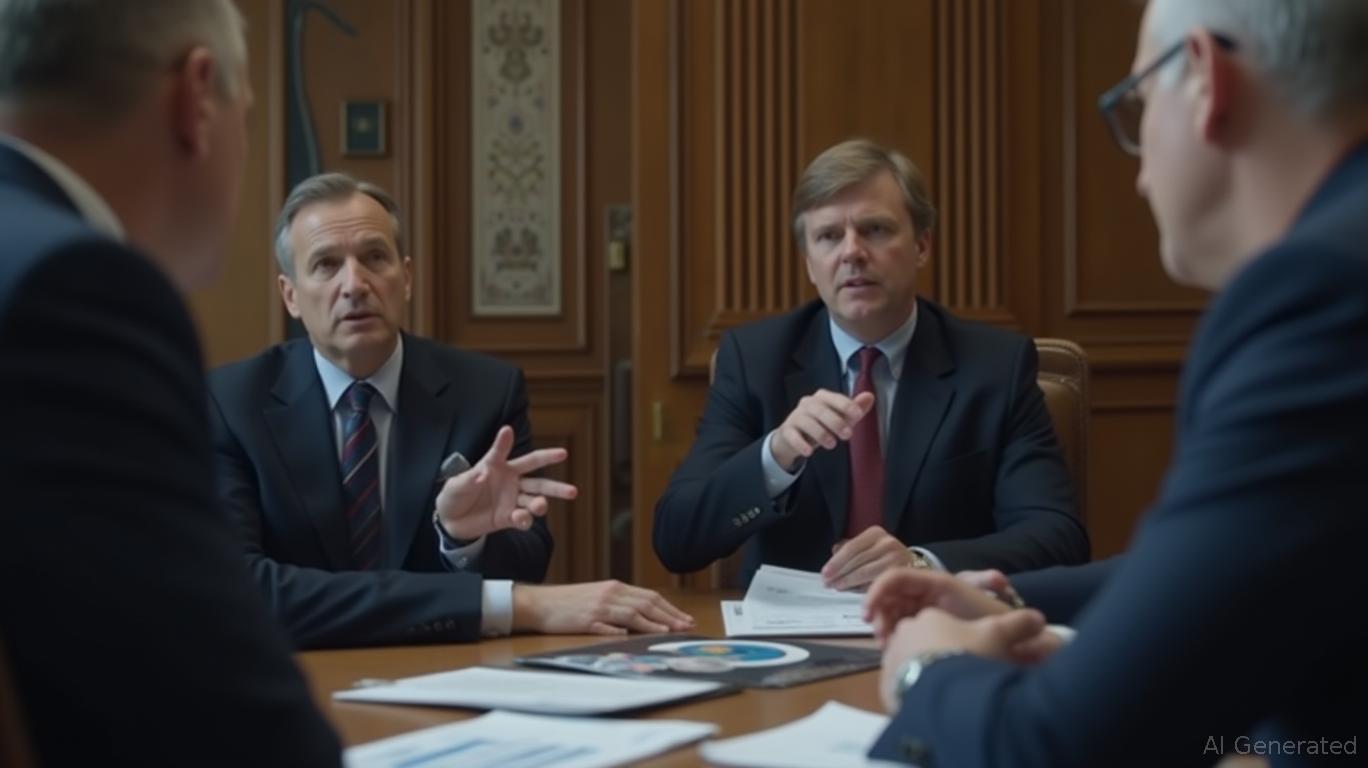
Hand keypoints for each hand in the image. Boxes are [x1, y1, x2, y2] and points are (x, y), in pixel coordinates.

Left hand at [434, 425, 577, 540]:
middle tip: (572, 487)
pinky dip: (524, 519)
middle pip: (538, 480)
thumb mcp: (457, 484)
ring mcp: (511, 501)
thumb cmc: (455, 495)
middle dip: (555, 482)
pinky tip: (521, 518)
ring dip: (541, 503)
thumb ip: (470, 478)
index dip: (521, 446)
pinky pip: (522, 518)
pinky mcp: (508, 518)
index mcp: (498, 467)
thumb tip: (483, 474)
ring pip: (535, 500)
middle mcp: (511, 482)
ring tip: (541, 505)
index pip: (512, 454)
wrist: (451, 520)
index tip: (529, 439)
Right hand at [511, 581, 695, 634]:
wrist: (539, 603)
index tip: (685, 618)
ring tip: (670, 631)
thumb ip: (619, 606)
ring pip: (632, 613)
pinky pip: (607, 625)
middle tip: (687, 626)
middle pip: (646, 603)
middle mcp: (610, 594)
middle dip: (670, 616)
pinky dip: (621, 630)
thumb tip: (643, 619)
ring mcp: (599, 607)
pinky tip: (633, 636)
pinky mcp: (586, 620)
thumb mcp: (598, 598)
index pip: (649, 597)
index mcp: (615, 588)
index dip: (670, 608)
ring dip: (653, 623)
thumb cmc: (568, 603)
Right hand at [769, 389, 875, 469]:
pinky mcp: (786, 431)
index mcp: (822, 398)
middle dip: (835, 421)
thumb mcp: (838, 418)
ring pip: (807, 422)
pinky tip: (809, 452)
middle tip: (848, 435)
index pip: (834, 398)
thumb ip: (854, 409)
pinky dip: (801, 443)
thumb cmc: (818, 425)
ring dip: (820, 433)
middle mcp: (807, 404)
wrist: (791, 438)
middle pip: (820, 409)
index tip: (858, 415)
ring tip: (831, 444)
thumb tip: (870, 396)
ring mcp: (795, 417)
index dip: (846, 405)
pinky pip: (793, 435)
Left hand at [821, 525, 914, 589]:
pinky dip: (860, 588)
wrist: (912, 565)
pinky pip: (875, 583)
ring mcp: (896, 559)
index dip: (836, 562)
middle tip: (827, 583)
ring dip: (847, 582)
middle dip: (839, 574)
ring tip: (837, 587)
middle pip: (857, 561)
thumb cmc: (885, 556)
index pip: (851, 548)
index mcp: (876, 533)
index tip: (825, 573)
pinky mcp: (900, 575)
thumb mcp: (868, 546)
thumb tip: (833, 551)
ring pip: (865, 573)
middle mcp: (888, 543)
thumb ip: (850, 548)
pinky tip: (852, 590)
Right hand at [863, 568, 1009, 640]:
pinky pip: (897, 629)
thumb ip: (986, 580)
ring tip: (886, 646)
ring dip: (882, 627)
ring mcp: (919, 610)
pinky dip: (890, 637)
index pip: (894, 578)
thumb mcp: (986, 599)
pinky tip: (892, 650)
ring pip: (889, 614)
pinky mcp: (919, 628)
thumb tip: (998, 578)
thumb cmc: (991, 616)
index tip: (868, 615)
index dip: (877, 592)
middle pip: (887, 597)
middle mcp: (922, 593)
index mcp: (932, 582)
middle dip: (878, 614)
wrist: (1000, 640)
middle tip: (881, 638)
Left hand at [878, 607, 1045, 711]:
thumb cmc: (968, 657)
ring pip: (911, 660)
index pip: (940, 622)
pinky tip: (931, 697)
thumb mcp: (998, 636)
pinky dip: (914, 687)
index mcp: (929, 615)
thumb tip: (1041, 619)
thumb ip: (1019, 624)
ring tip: (946, 686)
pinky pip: (901, 681)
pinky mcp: (886, 680)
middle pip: (925, 640)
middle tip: (959, 670)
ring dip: (926, 669)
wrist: (942, 691)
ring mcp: (893, 654)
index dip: (957, 637)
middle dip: (940, 652)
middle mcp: (906, 630)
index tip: (970, 652)